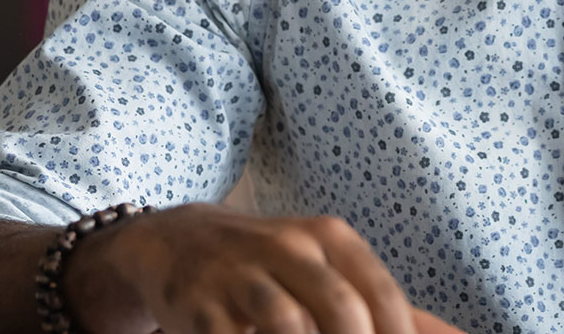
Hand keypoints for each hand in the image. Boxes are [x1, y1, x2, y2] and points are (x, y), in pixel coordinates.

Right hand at [69, 202, 467, 333]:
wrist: (175, 241)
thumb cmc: (272, 264)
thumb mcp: (329, 268)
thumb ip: (387, 306)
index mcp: (331, 237)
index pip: (381, 294)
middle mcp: (289, 247)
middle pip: (341, 311)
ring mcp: (241, 274)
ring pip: (287, 326)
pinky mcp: (197, 305)